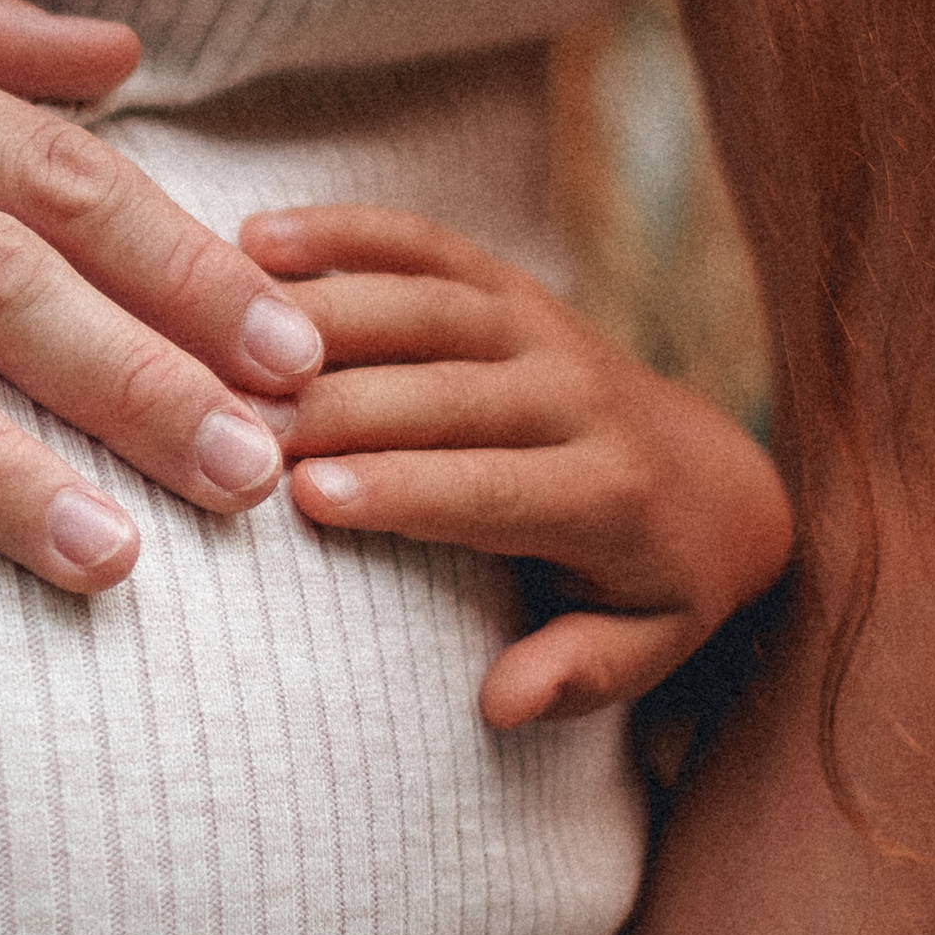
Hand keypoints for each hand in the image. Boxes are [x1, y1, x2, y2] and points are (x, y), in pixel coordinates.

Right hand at [240, 205, 791, 727]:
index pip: (493, 487)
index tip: (306, 498)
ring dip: (322, 314)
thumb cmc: (646, 584)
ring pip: (426, 305)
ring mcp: (539, 327)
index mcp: (607, 492)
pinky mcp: (507, 284)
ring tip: (218, 331)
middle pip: (445, 389)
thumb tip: (502, 704)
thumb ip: (579, 673)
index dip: (402, 488)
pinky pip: (423, 242)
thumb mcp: (642, 647)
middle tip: (228, 419)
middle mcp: (576, 395)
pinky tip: (253, 237)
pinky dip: (340, 230)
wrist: (716, 481)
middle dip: (335, 404)